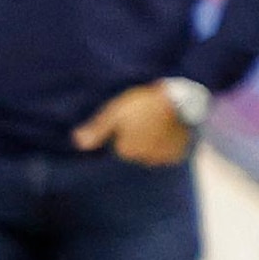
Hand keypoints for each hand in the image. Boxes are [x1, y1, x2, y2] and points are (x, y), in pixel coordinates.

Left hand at [74, 85, 195, 167]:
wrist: (180, 100)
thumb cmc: (143, 104)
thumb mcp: (115, 112)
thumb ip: (97, 130)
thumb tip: (78, 142)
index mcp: (126, 150)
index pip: (121, 148)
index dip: (124, 133)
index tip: (132, 119)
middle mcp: (144, 159)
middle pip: (137, 153)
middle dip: (139, 140)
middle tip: (146, 119)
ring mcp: (162, 158)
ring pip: (153, 155)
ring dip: (154, 144)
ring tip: (159, 124)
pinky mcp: (178, 155)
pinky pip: (169, 156)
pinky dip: (169, 147)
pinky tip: (170, 132)